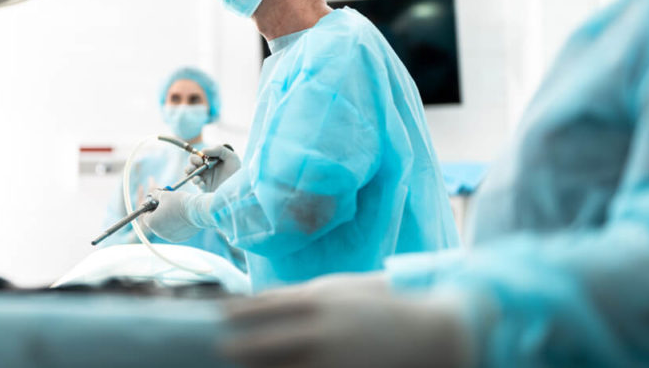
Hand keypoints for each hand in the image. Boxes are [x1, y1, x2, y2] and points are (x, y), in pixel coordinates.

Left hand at [144, 189, 206, 241]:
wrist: (199, 212)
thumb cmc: (180, 202)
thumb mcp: (165, 195)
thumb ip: (156, 195)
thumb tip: (153, 195)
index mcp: (152, 222)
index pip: (146, 214)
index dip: (150, 207)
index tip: (157, 202)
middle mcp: (159, 232)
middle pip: (155, 221)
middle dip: (159, 213)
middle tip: (167, 204)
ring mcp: (170, 237)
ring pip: (165, 227)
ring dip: (168, 219)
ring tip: (177, 210)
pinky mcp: (180, 238)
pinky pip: (175, 231)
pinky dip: (177, 225)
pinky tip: (183, 216)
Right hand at [185, 145, 240, 191]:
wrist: (241, 186)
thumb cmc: (237, 170)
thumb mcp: (231, 156)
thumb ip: (218, 149)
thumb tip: (202, 151)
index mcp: (209, 162)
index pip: (196, 158)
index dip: (195, 158)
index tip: (200, 159)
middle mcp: (205, 171)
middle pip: (191, 167)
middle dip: (190, 166)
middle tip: (195, 166)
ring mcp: (205, 180)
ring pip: (191, 177)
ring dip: (190, 175)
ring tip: (196, 177)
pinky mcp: (206, 190)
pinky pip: (198, 186)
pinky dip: (198, 183)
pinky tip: (202, 183)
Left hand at [221, 274, 472, 367]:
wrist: (429, 334)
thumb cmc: (378, 306)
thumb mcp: (339, 289)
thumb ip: (300, 295)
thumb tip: (261, 300)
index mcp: (319, 302)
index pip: (266, 307)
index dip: (239, 313)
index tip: (219, 316)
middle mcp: (322, 332)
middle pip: (266, 344)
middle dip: (241, 347)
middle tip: (224, 348)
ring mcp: (332, 362)